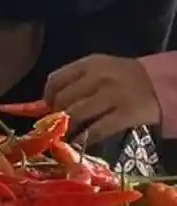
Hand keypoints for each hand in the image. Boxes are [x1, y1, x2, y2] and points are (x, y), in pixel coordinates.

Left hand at [44, 54, 160, 144]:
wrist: (159, 84)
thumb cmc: (122, 77)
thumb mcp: (98, 69)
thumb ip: (75, 81)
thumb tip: (46, 102)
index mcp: (88, 64)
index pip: (56, 79)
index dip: (47, 96)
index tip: (48, 106)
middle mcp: (98, 78)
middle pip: (64, 99)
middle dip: (56, 113)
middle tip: (58, 122)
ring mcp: (112, 96)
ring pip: (77, 114)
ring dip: (67, 127)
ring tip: (66, 133)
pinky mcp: (126, 114)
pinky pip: (97, 129)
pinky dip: (85, 138)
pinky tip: (81, 141)